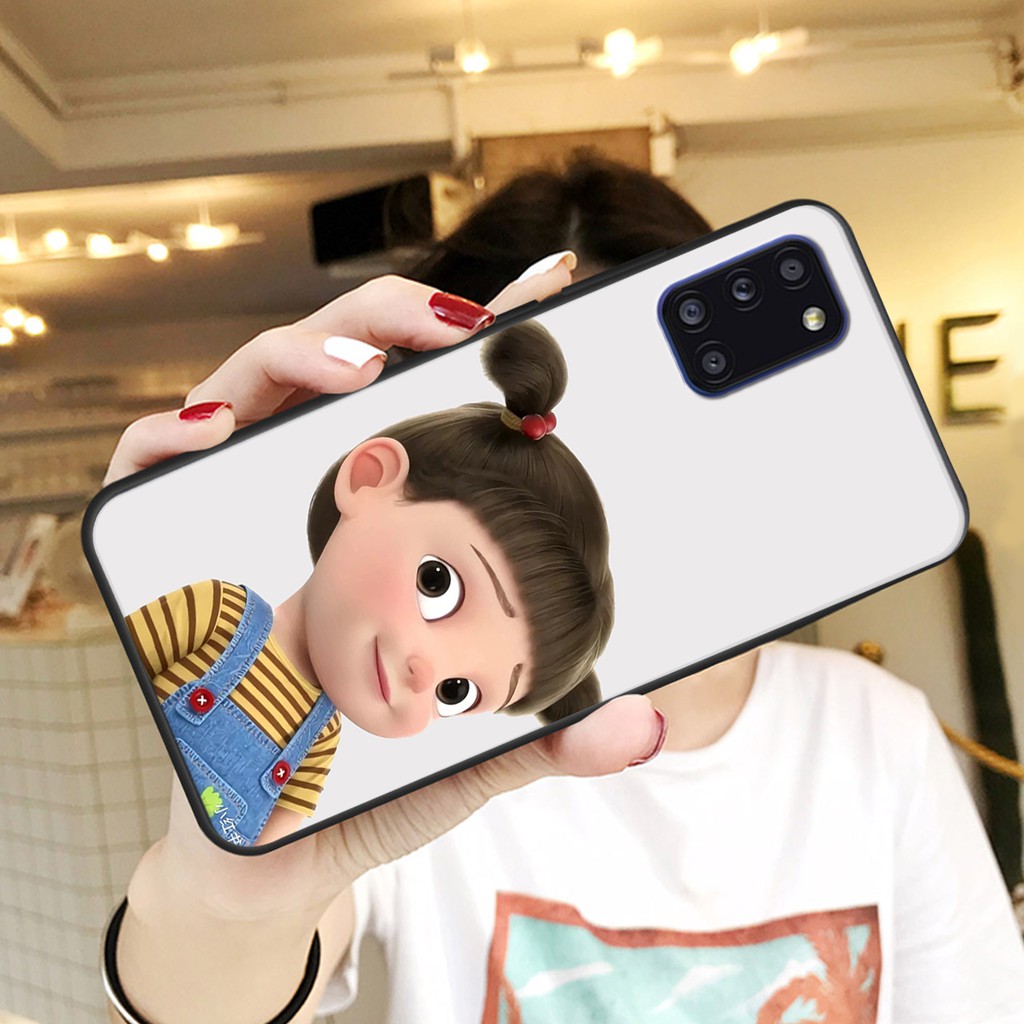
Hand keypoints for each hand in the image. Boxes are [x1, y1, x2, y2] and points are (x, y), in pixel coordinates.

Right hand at [108, 264, 664, 988]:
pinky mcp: (166, 551)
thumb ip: (548, 731)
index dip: (482, 342)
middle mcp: (311, 494)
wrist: (266, 848)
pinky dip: (169, 434)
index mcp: (388, 519)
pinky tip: (210, 434)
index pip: (434, 405)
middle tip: (453, 327)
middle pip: (343, 363)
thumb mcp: (469, 749)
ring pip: (252, 385)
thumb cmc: (369, 779)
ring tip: (356, 373)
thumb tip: (643, 720)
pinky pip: (148, 467)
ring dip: (301, 356)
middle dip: (393, 323)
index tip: (545, 299)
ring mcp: (238, 513)